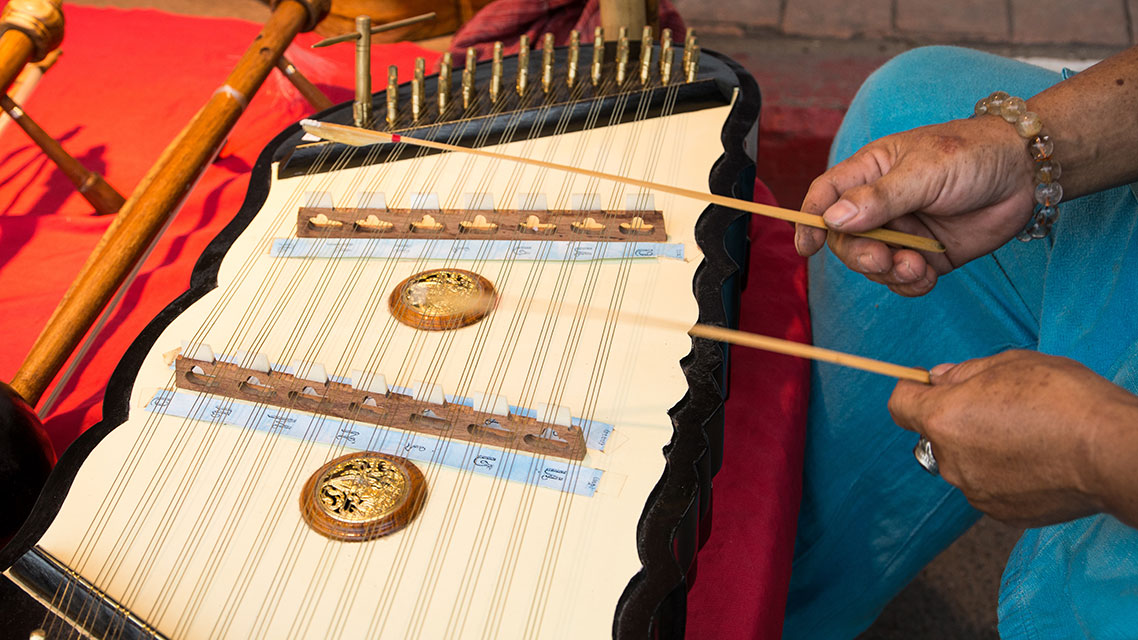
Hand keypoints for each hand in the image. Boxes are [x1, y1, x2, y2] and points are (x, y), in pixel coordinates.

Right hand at [796, 116, 1035, 295]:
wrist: (1028, 173)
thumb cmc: (974, 154)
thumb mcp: (925, 171)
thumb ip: (881, 198)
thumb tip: (834, 217)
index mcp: (871, 172)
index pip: (826, 195)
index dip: (810, 220)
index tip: (808, 247)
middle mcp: (880, 203)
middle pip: (846, 238)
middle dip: (859, 255)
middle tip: (882, 259)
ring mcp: (904, 231)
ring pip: (872, 263)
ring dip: (887, 273)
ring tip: (915, 267)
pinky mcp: (926, 255)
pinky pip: (902, 279)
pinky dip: (908, 284)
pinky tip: (926, 276)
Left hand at [888, 351, 1137, 527]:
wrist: (1110, 451)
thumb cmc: (1064, 400)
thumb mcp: (1009, 363)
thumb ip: (963, 372)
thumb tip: (939, 379)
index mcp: (943, 418)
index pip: (900, 405)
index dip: (912, 390)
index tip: (926, 385)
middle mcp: (950, 460)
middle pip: (935, 435)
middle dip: (955, 419)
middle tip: (997, 406)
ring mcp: (974, 490)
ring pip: (963, 462)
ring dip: (980, 448)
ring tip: (1026, 435)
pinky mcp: (1001, 513)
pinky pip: (988, 486)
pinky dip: (1003, 474)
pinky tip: (1036, 460)